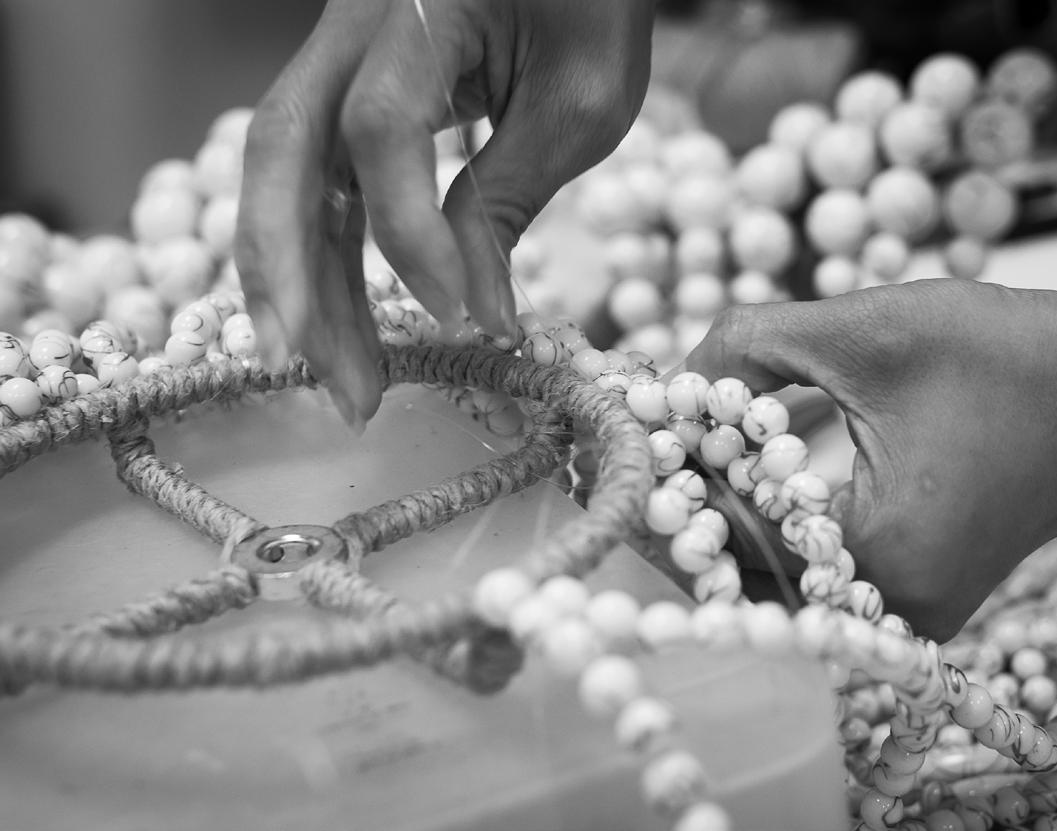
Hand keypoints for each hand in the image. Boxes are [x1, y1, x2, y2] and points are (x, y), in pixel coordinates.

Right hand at [236, 0, 652, 427]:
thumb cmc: (592, 10)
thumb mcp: (578, 102)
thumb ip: (509, 197)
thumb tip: (476, 316)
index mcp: (417, 9)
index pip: (380, 126)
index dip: (409, 231)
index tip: (457, 313)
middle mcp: (351, 30)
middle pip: (282, 152)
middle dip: (298, 281)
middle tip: (343, 389)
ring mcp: (337, 61)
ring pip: (286, 178)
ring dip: (306, 288)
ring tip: (348, 386)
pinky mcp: (346, 96)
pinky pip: (317, 181)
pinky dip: (327, 257)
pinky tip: (343, 326)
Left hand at [683, 279, 1056, 639]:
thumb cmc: (1012, 357)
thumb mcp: (868, 328)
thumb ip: (752, 344)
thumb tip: (672, 380)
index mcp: (882, 562)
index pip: (729, 546)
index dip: (673, 488)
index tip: (635, 437)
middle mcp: (893, 611)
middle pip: (748, 577)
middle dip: (694, 508)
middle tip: (654, 445)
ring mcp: (913, 610)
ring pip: (784, 577)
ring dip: (735, 514)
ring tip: (693, 449)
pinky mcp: (923, 589)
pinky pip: (825, 570)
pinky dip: (782, 523)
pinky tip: (751, 468)